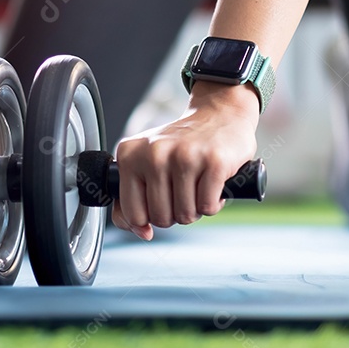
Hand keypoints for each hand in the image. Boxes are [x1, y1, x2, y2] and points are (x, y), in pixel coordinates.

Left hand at [112, 82, 258, 240]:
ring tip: (197, 187)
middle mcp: (154, 153)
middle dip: (175, 214)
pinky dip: (213, 204)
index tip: (160, 204)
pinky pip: (208, 207)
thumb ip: (132, 199)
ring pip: (185, 215)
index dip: (148, 219)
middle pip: (161, 218)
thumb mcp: (146, 163)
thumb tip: (142, 233)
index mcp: (130, 155)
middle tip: (183, 192)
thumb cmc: (181, 145)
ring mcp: (184, 156)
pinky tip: (212, 185)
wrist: (218, 114)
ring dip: (195, 209)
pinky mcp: (214, 161)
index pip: (132, 213)